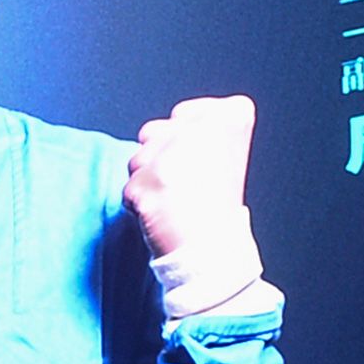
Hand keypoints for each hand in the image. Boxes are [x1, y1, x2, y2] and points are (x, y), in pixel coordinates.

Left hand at [123, 96, 266, 317]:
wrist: (213, 252)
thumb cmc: (217, 208)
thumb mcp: (228, 153)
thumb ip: (200, 126)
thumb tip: (158, 128)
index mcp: (232, 116)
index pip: (185, 111)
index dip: (184, 138)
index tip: (202, 163)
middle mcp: (203, 129)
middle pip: (156, 131)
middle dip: (161, 157)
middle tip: (187, 185)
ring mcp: (174, 156)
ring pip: (139, 157)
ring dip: (148, 179)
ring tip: (176, 200)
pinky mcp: (148, 182)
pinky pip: (130, 186)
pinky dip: (140, 202)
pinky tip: (163, 213)